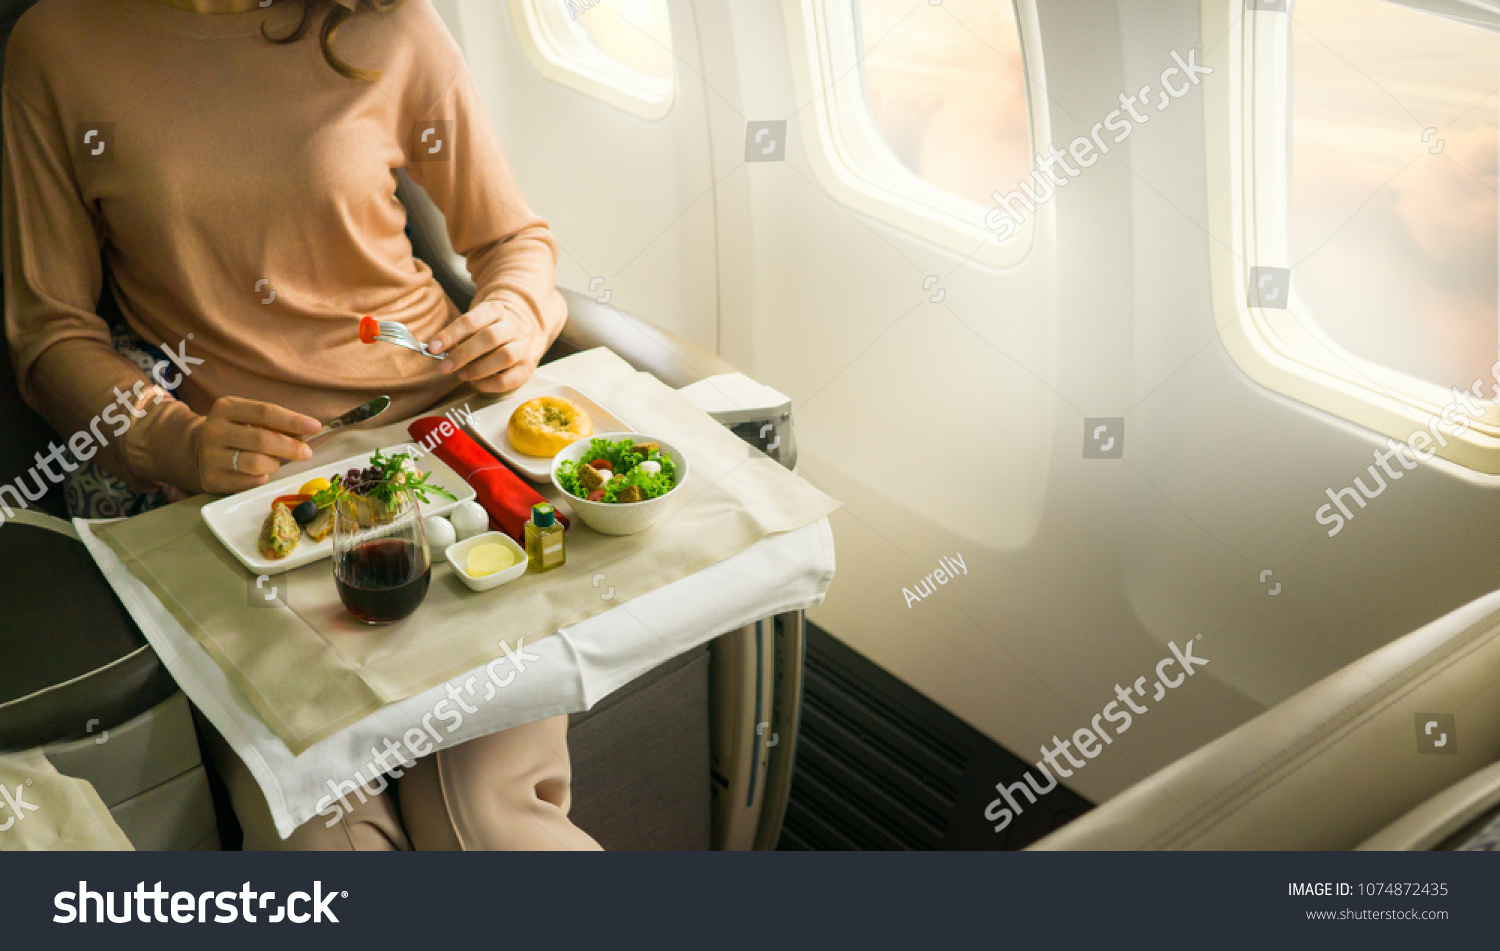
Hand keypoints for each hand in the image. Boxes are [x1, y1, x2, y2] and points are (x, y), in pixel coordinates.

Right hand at [194, 397, 319, 493]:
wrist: (198, 450)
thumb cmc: (236, 431)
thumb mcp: (250, 418)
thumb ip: (277, 423)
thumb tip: (308, 430)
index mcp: (226, 407)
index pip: (265, 411)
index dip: (293, 420)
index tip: (316, 427)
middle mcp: (214, 430)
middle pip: (262, 439)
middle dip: (290, 447)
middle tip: (306, 452)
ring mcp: (210, 456)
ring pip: (257, 463)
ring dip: (274, 464)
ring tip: (274, 461)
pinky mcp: (212, 479)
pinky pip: (251, 481)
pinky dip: (263, 477)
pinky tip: (258, 472)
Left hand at [429, 299, 542, 394]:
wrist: (513, 341)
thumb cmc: (484, 336)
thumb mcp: (470, 329)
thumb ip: (455, 339)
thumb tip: (436, 351)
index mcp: (495, 311)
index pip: (471, 320)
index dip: (451, 334)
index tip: (433, 348)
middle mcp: (512, 327)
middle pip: (490, 337)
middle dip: (463, 353)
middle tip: (444, 367)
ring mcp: (522, 347)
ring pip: (504, 356)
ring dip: (478, 368)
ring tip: (461, 375)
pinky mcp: (526, 368)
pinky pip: (508, 379)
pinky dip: (488, 384)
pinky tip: (475, 383)